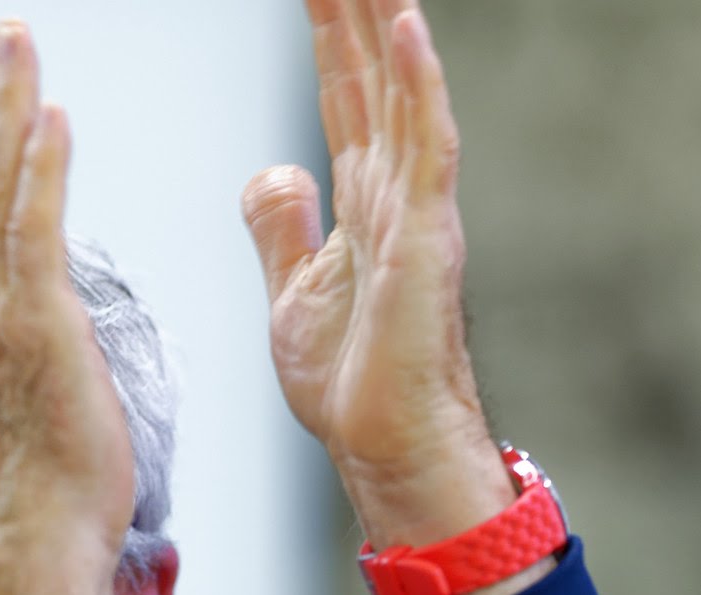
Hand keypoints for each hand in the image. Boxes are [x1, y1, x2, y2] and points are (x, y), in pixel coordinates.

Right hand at [0, 22, 135, 594]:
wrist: (46, 536)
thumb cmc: (55, 493)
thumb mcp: (31, 410)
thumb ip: (28, 358)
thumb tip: (49, 338)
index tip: (1, 108)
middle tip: (6, 40)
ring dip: (8, 113)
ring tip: (20, 46)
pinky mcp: (32, 328)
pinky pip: (31, 230)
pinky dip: (38, 169)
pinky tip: (50, 116)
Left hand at [242, 0, 511, 548]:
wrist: (382, 444)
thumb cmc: (350, 379)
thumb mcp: (293, 291)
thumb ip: (283, 227)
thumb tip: (274, 170)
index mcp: (362, 198)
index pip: (341, 93)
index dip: (326, 31)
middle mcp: (396, 189)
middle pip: (369, 73)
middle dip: (351, 7)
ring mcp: (416, 208)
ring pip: (401, 90)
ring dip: (384, 19)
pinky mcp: (425, 240)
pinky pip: (426, 148)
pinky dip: (417, 85)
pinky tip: (404, 25)